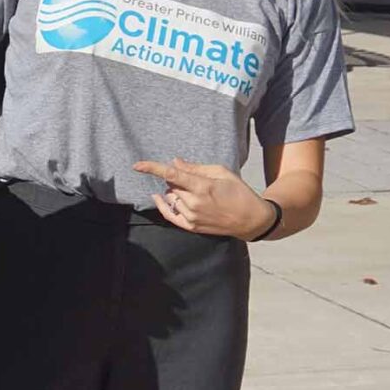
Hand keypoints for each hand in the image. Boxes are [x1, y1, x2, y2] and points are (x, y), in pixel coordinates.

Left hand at [135, 157, 274, 238]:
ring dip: (175, 192)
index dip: (152, 168)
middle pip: (171, 186)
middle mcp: (194, 203)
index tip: (137, 165)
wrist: (252, 219)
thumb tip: (174, 162)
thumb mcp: (221, 172)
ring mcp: (192, 217)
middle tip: (194, 181)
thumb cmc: (239, 192)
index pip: (171, 175)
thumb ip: (195, 168)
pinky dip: (162, 206)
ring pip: (170, 198)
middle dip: (177, 180)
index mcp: (202, 187)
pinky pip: (169, 215)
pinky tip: (157, 198)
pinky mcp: (192, 227)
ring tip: (193, 192)